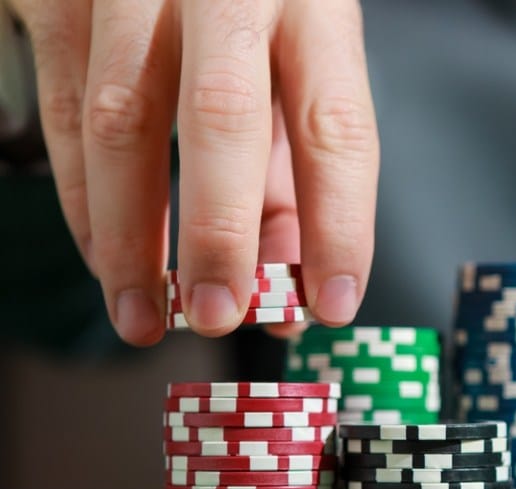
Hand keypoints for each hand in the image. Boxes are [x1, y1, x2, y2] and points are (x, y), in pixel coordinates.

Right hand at [7, 0, 378, 344]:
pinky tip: (109, 258)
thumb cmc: (250, 0)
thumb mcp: (295, 57)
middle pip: (223, 116)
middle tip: (221, 316)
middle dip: (220, 233)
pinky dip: (86, 198)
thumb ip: (292, 158)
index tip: (331, 303)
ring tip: (146, 317)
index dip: (338, 224)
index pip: (336, 125)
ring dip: (131, 236)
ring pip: (122, 118)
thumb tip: (290, 274)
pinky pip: (66, 110)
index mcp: (311, 3)